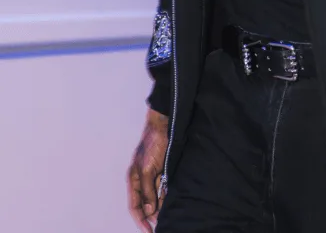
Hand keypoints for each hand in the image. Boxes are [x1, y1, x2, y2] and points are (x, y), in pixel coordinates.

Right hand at [127, 109, 168, 231]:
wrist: (163, 126)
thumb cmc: (152, 144)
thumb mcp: (147, 169)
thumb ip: (147, 189)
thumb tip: (148, 210)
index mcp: (133, 180)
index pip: (135, 206)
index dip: (140, 220)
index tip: (148, 231)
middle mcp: (141, 180)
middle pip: (145, 204)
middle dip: (151, 216)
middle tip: (160, 227)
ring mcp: (152, 176)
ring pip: (154, 198)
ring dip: (159, 208)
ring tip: (166, 219)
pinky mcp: (161, 171)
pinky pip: (162, 189)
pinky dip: (165, 197)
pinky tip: (170, 205)